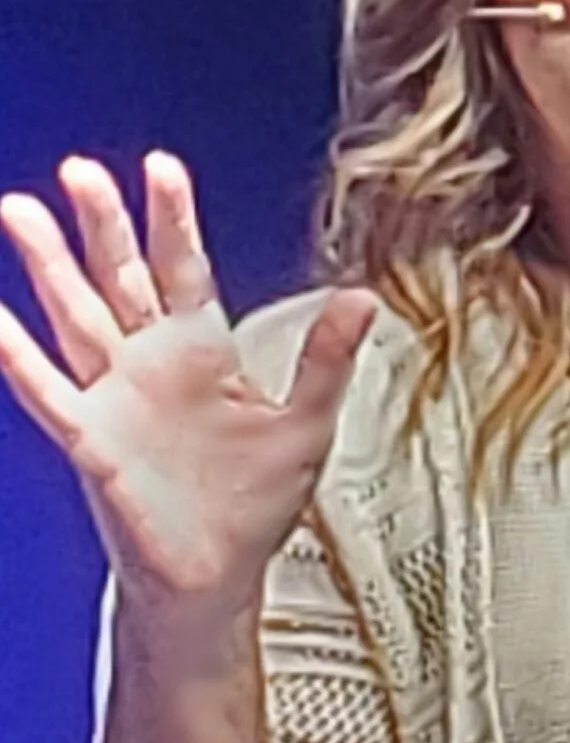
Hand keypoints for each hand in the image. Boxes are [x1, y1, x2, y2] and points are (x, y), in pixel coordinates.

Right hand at [0, 152, 377, 639]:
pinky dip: (17, 355)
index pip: (183, 268)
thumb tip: (361, 297)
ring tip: (19, 211)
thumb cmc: (255, 502)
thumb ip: (326, 358)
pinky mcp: (93, 441)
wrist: (217, 576)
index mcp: (204, 349)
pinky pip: (48, 391)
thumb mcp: (306, 423)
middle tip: (79, 170)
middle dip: (101, 223)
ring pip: (75, 317)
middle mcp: (152, 362)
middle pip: (119, 277)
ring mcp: (116, 397)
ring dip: (48, 267)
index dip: (172, 219)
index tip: (161, 166)